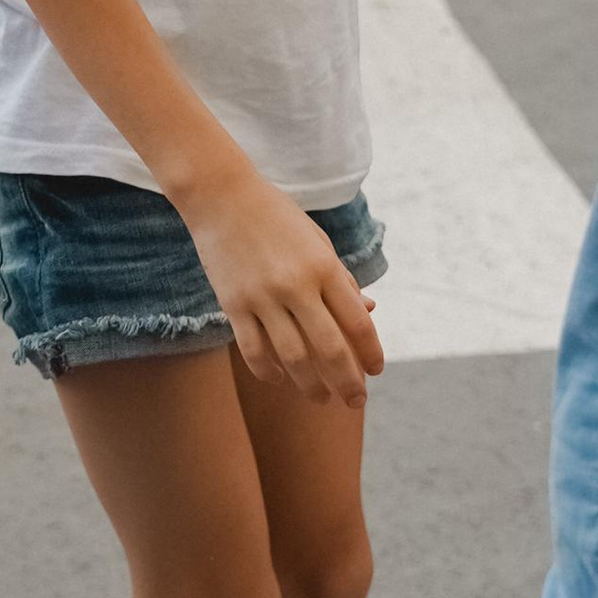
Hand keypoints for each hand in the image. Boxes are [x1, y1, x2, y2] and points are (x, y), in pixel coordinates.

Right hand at [179, 170, 383, 405]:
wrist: (221, 195)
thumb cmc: (276, 216)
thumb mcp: (317, 241)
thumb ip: (341, 278)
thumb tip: (368, 311)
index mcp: (324, 267)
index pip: (357, 323)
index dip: (371, 353)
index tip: (375, 372)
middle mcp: (296, 285)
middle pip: (330, 348)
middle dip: (348, 382)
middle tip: (356, 401)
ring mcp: (262, 296)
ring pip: (292, 356)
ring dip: (311, 385)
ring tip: (321, 398)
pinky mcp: (232, 303)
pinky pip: (254, 349)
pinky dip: (269, 371)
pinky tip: (280, 379)